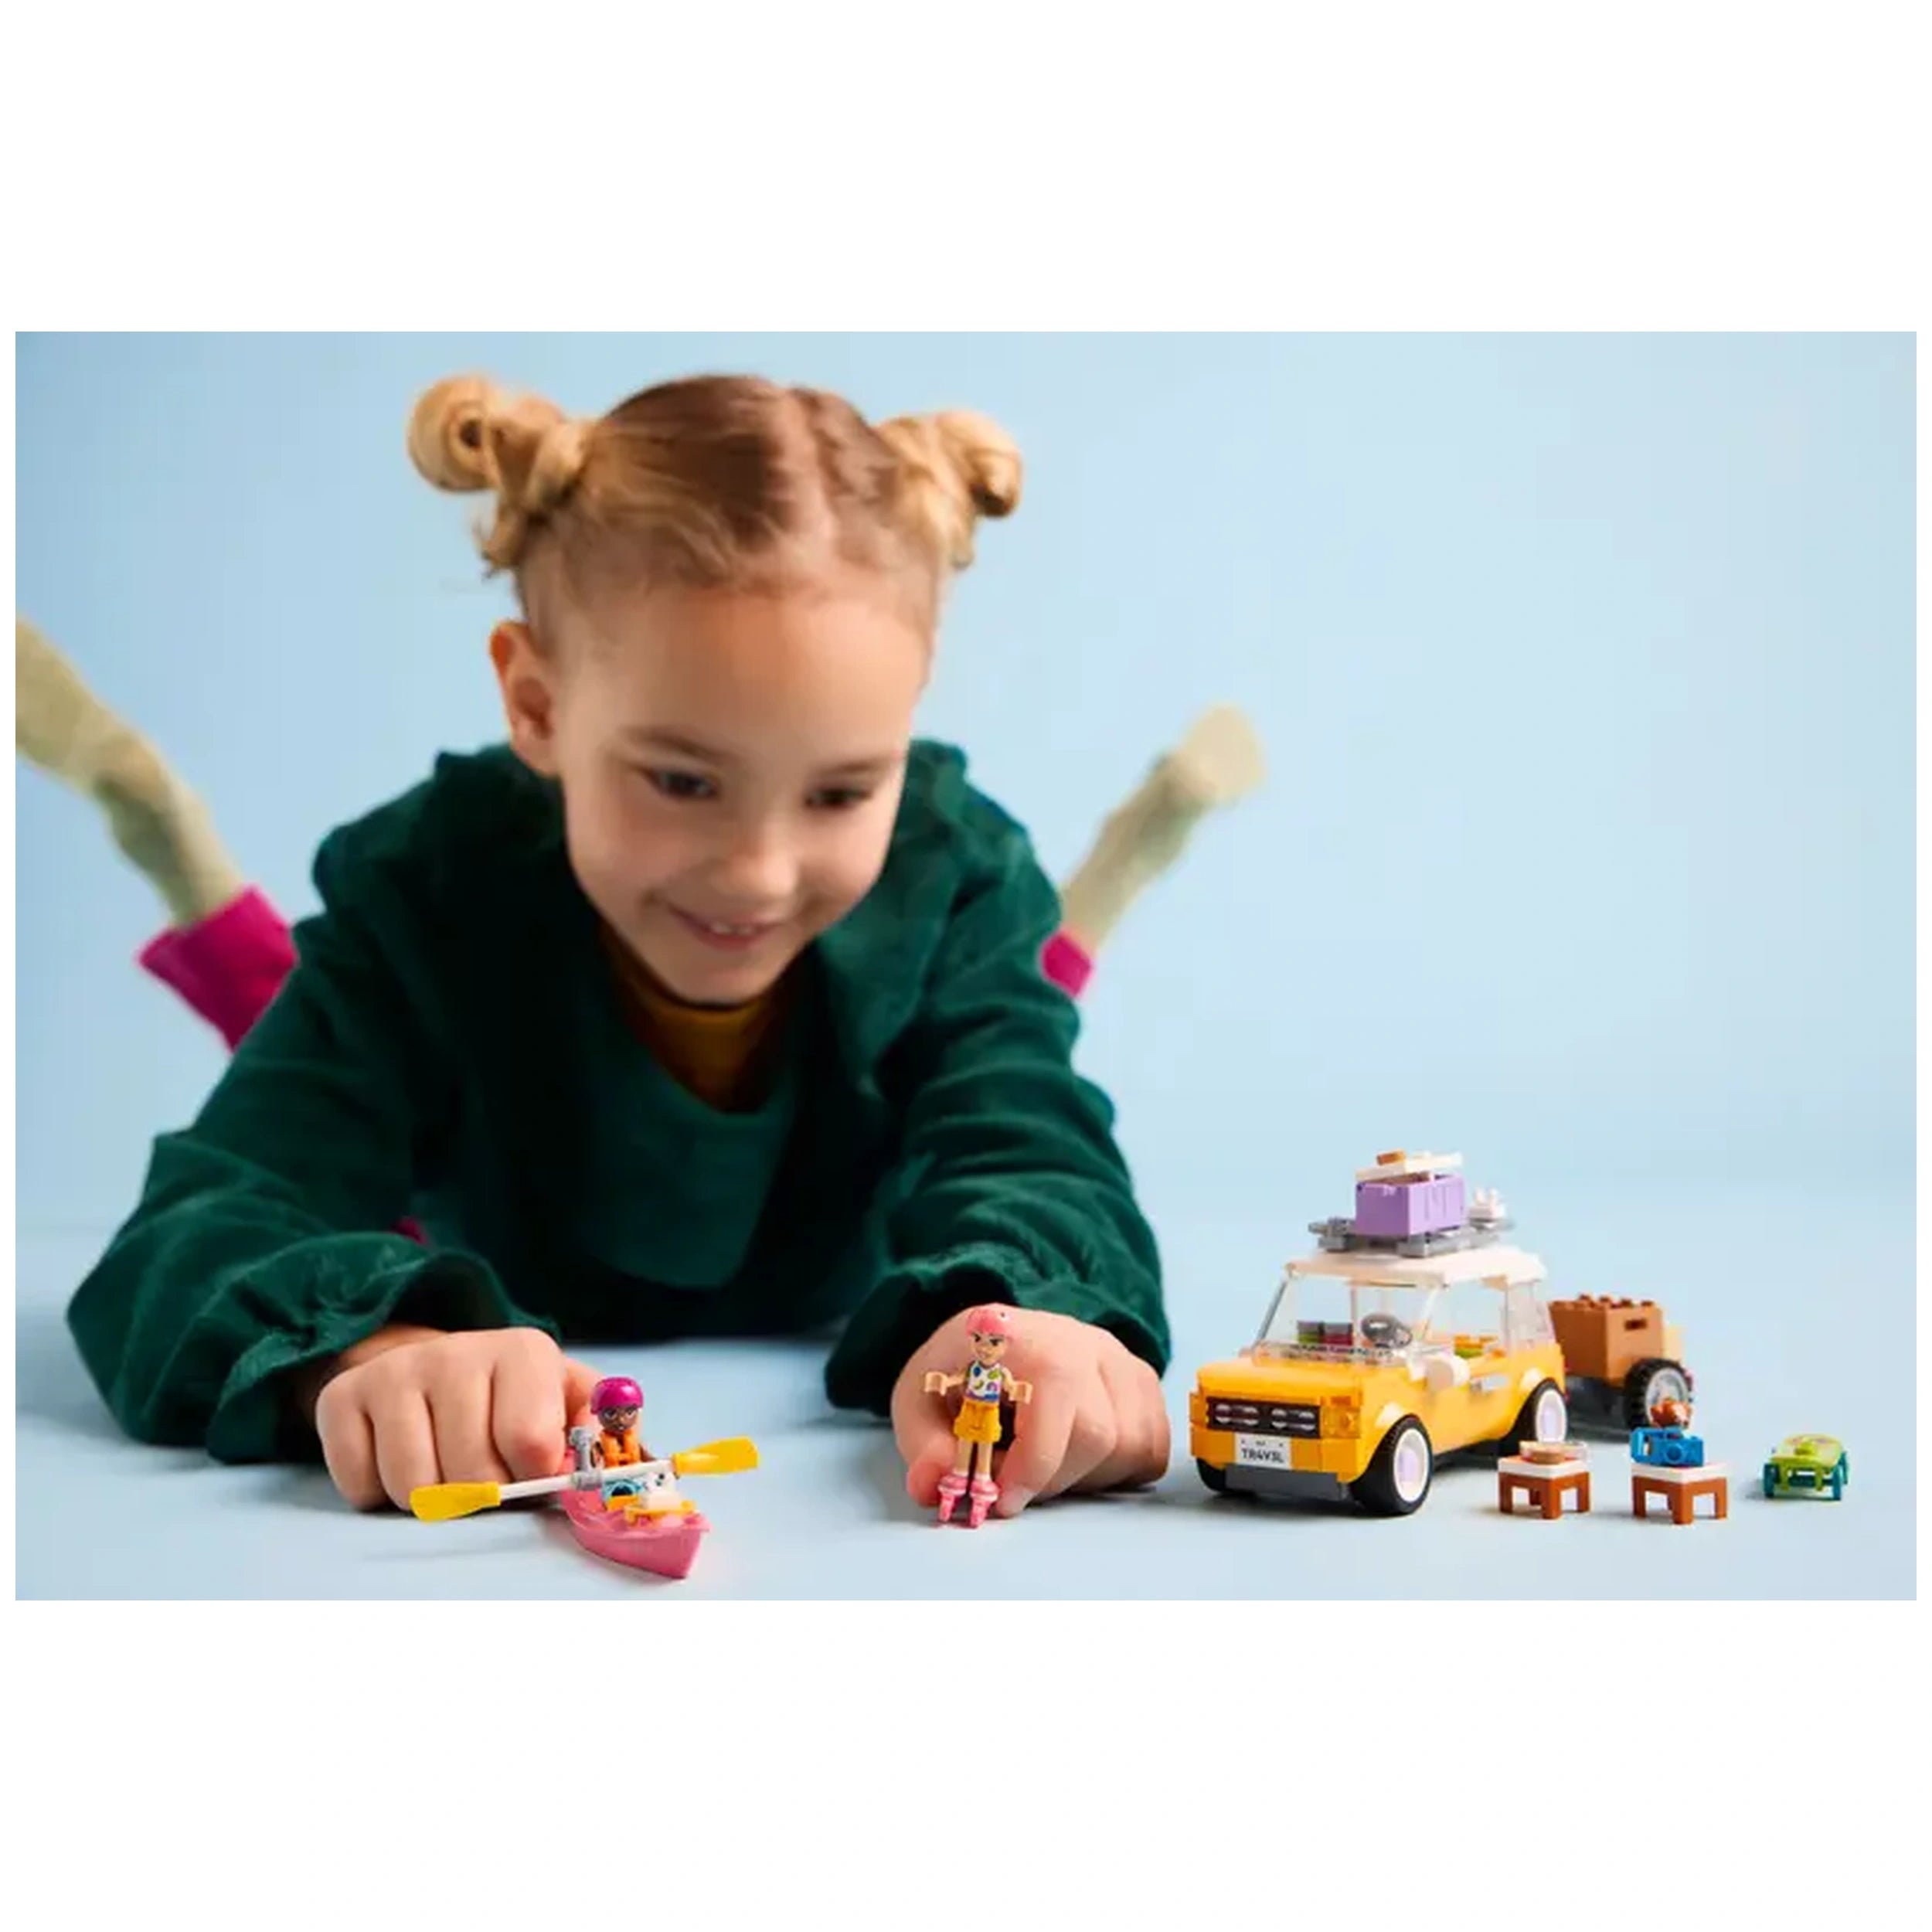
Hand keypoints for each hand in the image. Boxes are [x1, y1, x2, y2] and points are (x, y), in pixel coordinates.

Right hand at [310, 1324, 603, 1510]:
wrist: (430, 1368)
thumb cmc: (514, 1400)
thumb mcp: (569, 1403)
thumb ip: (607, 1432)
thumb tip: (632, 1465)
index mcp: (524, 1351)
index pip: (529, 1442)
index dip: (531, 1476)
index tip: (529, 1472)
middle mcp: (456, 1351)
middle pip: (469, 1475)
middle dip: (481, 1494)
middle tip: (482, 1475)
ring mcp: (393, 1372)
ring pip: (412, 1487)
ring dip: (430, 1501)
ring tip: (443, 1470)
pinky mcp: (340, 1399)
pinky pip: (360, 1486)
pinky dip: (378, 1495)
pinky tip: (398, 1461)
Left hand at [891, 1307, 1169, 1517]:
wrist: (992, 1341)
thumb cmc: (958, 1374)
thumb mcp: (918, 1403)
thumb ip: (924, 1446)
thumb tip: (934, 1486)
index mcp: (1022, 1333)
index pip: (1055, 1392)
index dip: (1033, 1459)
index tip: (1002, 1498)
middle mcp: (1083, 1340)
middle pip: (1097, 1433)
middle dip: (1051, 1478)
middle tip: (1012, 1481)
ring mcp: (1119, 1359)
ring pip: (1131, 1446)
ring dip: (1084, 1477)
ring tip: (1044, 1462)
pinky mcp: (1142, 1383)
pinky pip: (1151, 1448)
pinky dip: (1118, 1470)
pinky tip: (1077, 1458)